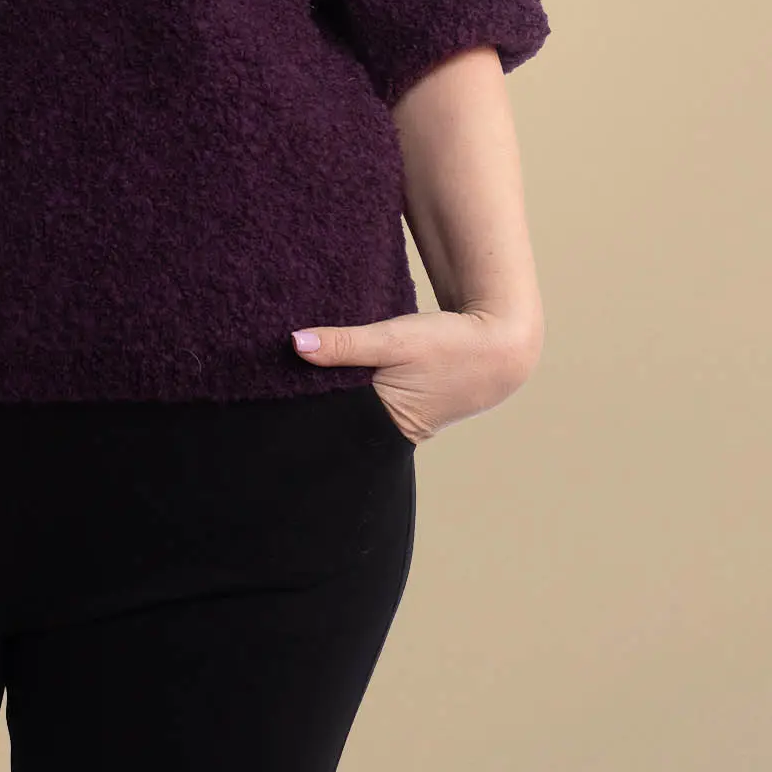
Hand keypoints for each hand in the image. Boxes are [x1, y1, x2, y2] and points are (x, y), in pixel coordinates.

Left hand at [289, 307, 539, 443]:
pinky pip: (369, 401)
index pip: (330, 425)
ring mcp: (400, 423)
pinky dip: (354, 386)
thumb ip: (345, 343)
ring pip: (354, 410)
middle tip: (275, 379)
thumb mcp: (393, 339)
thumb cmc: (449, 345)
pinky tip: (336, 368)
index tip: (270, 390)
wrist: (502, 345)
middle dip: (314, 402)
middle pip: (339, 421)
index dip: (301, 407)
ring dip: (334, 391)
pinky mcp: (407, 407)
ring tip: (300, 371)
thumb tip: (294, 343)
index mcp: (384, 426)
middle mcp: (390, 432)